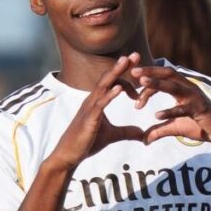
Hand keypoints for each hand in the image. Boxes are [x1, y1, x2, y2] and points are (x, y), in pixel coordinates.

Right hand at [50, 54, 144, 168]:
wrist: (68, 155)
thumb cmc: (86, 143)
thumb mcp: (112, 136)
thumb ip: (127, 132)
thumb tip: (142, 133)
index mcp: (97, 102)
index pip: (113, 83)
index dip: (125, 76)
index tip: (139, 69)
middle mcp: (92, 101)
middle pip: (107, 78)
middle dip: (121, 66)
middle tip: (135, 54)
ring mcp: (89, 108)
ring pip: (103, 86)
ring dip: (115, 73)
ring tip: (127, 61)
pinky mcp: (89, 119)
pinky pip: (100, 104)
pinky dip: (110, 95)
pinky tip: (119, 88)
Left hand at [130, 66, 210, 146]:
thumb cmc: (200, 126)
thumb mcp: (175, 128)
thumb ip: (159, 131)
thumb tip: (144, 140)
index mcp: (182, 89)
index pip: (162, 79)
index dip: (147, 85)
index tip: (133, 93)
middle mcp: (189, 88)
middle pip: (167, 73)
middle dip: (150, 71)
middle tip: (133, 72)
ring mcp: (195, 97)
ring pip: (174, 86)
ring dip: (157, 83)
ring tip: (142, 82)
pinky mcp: (200, 109)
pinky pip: (183, 109)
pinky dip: (170, 111)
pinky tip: (156, 115)